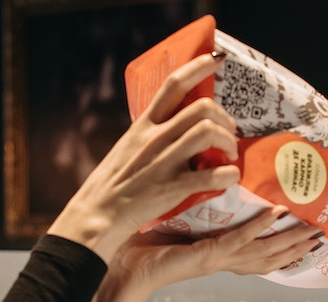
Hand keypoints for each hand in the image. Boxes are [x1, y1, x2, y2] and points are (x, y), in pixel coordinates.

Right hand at [47, 52, 240, 263]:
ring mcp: (164, 162)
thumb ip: (149, 137)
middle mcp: (154, 139)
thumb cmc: (111, 186)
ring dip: (228, 141)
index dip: (198, 66)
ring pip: (208, 132)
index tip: (217, 59)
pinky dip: (228, 174)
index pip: (173, 85)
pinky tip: (230, 178)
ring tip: (229, 154)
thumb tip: (172, 129)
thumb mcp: (126, 149)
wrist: (97, 215)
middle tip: (229, 132)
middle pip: (201, 108)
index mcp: (143, 126)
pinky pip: (211, 175)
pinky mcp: (172, 188)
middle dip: (224, 117)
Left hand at [89, 206, 324, 301]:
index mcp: (217, 254)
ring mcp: (216, 259)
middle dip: (298, 246)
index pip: (258, 250)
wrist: (120, 271)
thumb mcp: (173, 224)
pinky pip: (238, 241)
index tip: (305, 231)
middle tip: (325, 233)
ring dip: (289, 239)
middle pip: (270, 257)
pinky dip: (258, 227)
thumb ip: (191, 209)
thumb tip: (197, 178)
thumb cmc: (140, 249)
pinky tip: (275, 214)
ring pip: (263, 251)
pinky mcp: (205, 256)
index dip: (283, 243)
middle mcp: (222, 260)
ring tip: (313, 227)